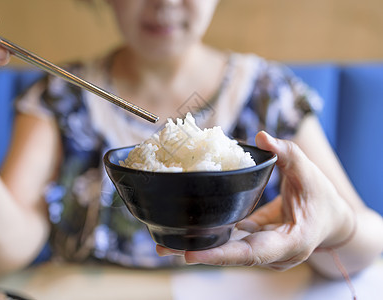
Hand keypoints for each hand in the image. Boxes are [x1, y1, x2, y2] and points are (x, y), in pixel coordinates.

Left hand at [156, 131, 353, 270]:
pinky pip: (229, 243)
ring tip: (162, 244)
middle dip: (198, 253)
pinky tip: (183, 231)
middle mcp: (274, 254)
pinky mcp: (254, 243)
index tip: (190, 253)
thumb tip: (262, 137)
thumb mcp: (308, 173)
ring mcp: (263, 252)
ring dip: (197, 247)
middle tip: (162, 248)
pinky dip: (208, 238)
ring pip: (227, 252)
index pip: (252, 252)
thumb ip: (287, 154)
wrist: (331, 220)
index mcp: (290, 242)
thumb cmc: (322, 198)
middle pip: (232, 257)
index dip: (221, 254)